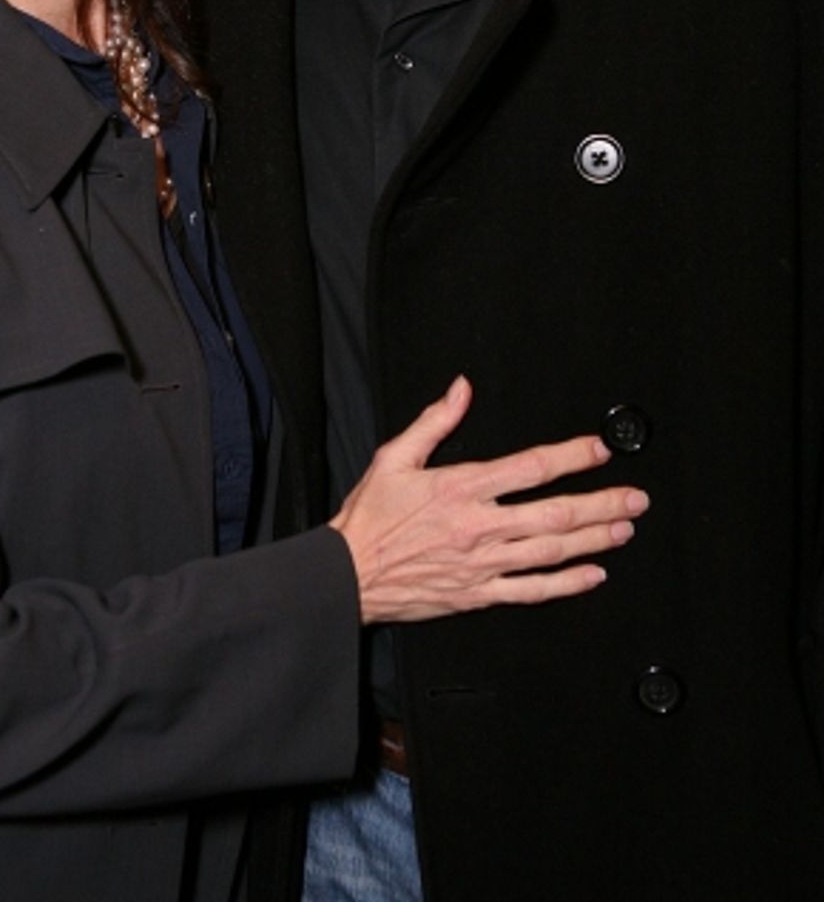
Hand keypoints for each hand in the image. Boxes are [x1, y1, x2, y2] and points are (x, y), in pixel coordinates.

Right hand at [330, 375, 648, 623]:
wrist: (350, 574)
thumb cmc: (371, 518)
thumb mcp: (394, 457)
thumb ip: (434, 422)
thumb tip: (460, 390)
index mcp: (461, 489)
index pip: (530, 468)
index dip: (570, 457)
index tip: (598, 450)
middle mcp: (479, 527)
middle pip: (554, 513)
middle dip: (601, 503)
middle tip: (634, 497)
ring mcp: (483, 564)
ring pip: (551, 552)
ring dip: (593, 540)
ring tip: (624, 529)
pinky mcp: (479, 595)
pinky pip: (532, 591)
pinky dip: (566, 584)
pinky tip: (592, 575)